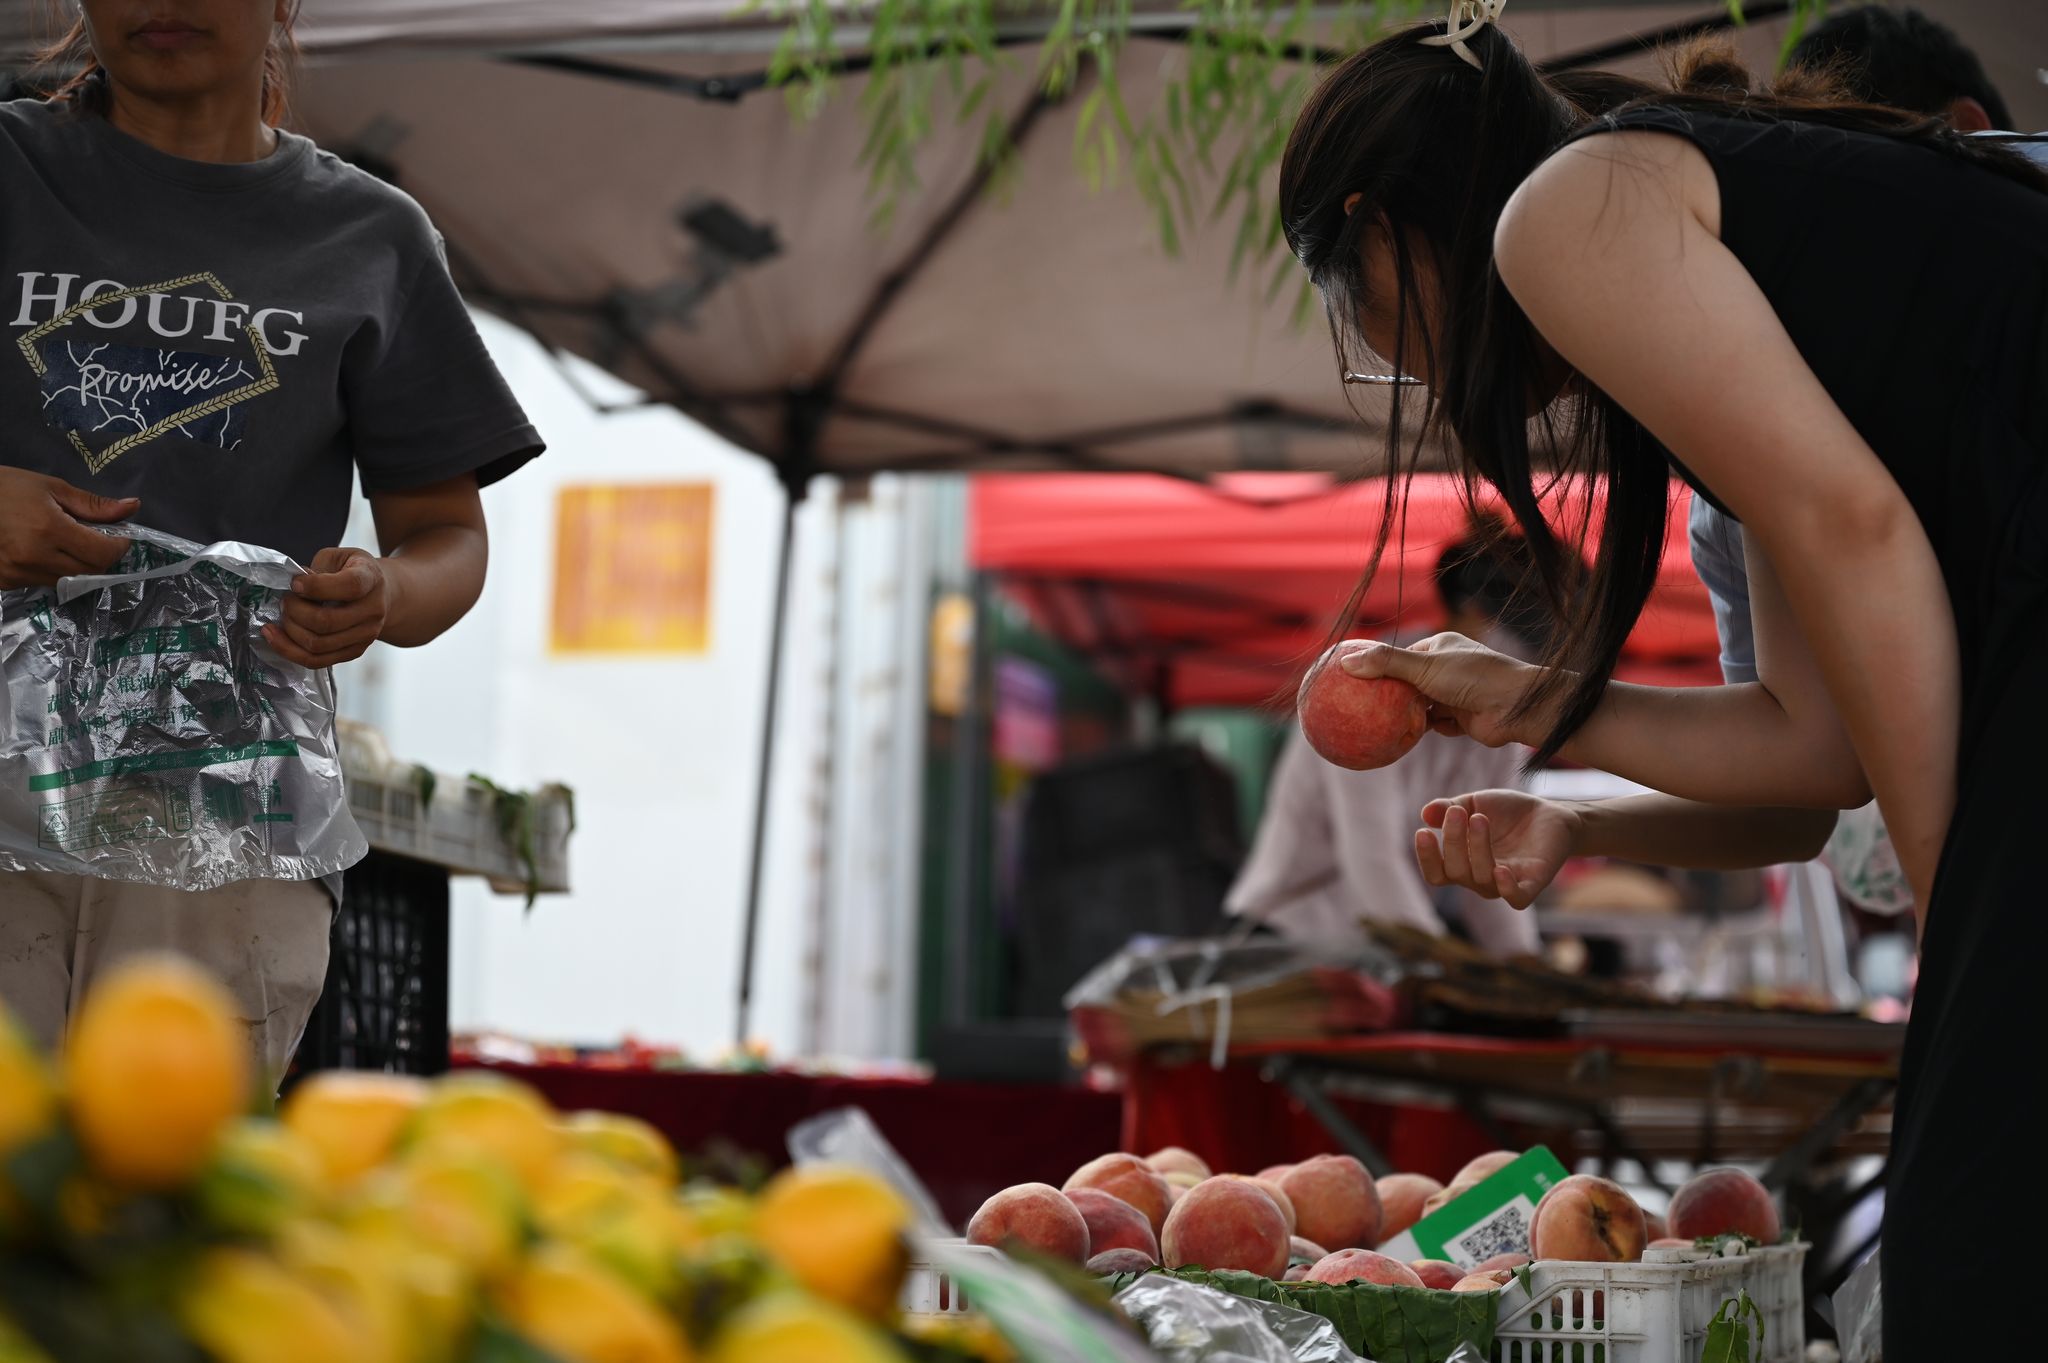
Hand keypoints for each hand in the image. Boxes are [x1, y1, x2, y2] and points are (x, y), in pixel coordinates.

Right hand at [0, 467, 138, 588]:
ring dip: (79, 565)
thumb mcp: (51, 488)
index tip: (119, 534)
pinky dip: (55, 570)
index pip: (102, 553)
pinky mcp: (6, 582)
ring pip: (70, 581)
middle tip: (96, 537)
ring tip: (67, 542)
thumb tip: (133, 507)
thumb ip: (93, 505)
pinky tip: (44, 551)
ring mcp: (17, 573)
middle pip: (91, 571)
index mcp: (48, 529)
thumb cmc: (5, 487)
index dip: (118, 545)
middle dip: (102, 556)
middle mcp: (34, 557)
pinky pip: (44, 582)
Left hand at [264, 547, 396, 668]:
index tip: (294, 584)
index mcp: (371, 579)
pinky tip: (275, 636)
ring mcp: (366, 635)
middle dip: (295, 611)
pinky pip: (317, 661)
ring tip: (283, 617)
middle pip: (327, 621)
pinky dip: (290, 651)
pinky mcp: (355, 652)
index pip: (349, 586)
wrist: (381, 594)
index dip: (316, 586)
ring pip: (319, 645)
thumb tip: (296, 590)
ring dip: (290, 631)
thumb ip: (317, 569)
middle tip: (285, 601)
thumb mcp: (337, 557)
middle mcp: (373, 610)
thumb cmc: (351, 571)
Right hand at [1340, 633, 1548, 747]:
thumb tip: (1346, 662)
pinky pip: (1437, 725)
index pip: (1401, 656)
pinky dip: (1431, 729)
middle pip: (1409, 683)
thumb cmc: (1472, 677)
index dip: (1379, 667)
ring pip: (1422, 706)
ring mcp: (1455, 694)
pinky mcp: (1462, 718)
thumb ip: (1386, 664)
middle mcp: (1447, 669)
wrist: (1514, 707)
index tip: (1355, 679)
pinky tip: (1413, 736)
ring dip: (1409, 715)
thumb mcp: (1424, 667)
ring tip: (1380, 724)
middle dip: (1390, 695)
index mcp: (1440, 648)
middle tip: (1362, 706)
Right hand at [1415, 789, 1582, 909]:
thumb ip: (1449, 808)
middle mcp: (1480, 879)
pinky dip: (1507, 888)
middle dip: (1453, 842)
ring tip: (1480, 817)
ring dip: (1477, 847)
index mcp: (1463, 863)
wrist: (1549, 812)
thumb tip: (1425, 814)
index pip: (1437, 874)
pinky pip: (1516, 899)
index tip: (1424, 832)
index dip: (1427, 858)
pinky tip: (1501, 869)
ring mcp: (1505, 883)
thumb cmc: (1508, 812)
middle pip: (1456, 873)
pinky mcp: (1532, 884)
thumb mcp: (1474, 802)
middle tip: (1458, 813)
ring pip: (1481, 879)